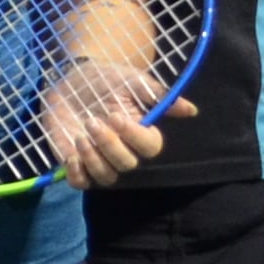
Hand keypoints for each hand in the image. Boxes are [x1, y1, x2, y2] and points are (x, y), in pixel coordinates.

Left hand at [41, 65, 172, 189]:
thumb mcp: (132, 81)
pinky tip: (72, 156)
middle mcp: (123, 150)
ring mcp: (100, 160)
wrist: (71, 79)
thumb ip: (158, 95)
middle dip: (109, 145)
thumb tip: (191, 110)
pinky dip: (77, 175)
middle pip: (127, 164)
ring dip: (94, 160)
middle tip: (92, 121)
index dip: (134, 136)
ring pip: (106, 177)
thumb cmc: (106, 80)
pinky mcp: (77, 164)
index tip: (115, 115)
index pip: (150, 147)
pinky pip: (81, 183)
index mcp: (140, 132)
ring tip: (81, 136)